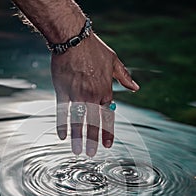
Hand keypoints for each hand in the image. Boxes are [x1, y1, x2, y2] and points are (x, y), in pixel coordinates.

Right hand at [51, 33, 138, 156]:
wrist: (73, 38)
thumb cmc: (94, 49)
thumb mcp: (114, 61)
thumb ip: (124, 77)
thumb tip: (135, 88)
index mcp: (105, 90)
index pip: (108, 116)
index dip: (108, 132)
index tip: (107, 145)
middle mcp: (92, 95)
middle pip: (93, 123)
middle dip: (92, 140)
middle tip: (91, 154)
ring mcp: (76, 95)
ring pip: (78, 121)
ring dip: (78, 138)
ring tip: (77, 151)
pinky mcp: (62, 91)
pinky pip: (62, 111)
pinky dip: (62, 124)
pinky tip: (62, 136)